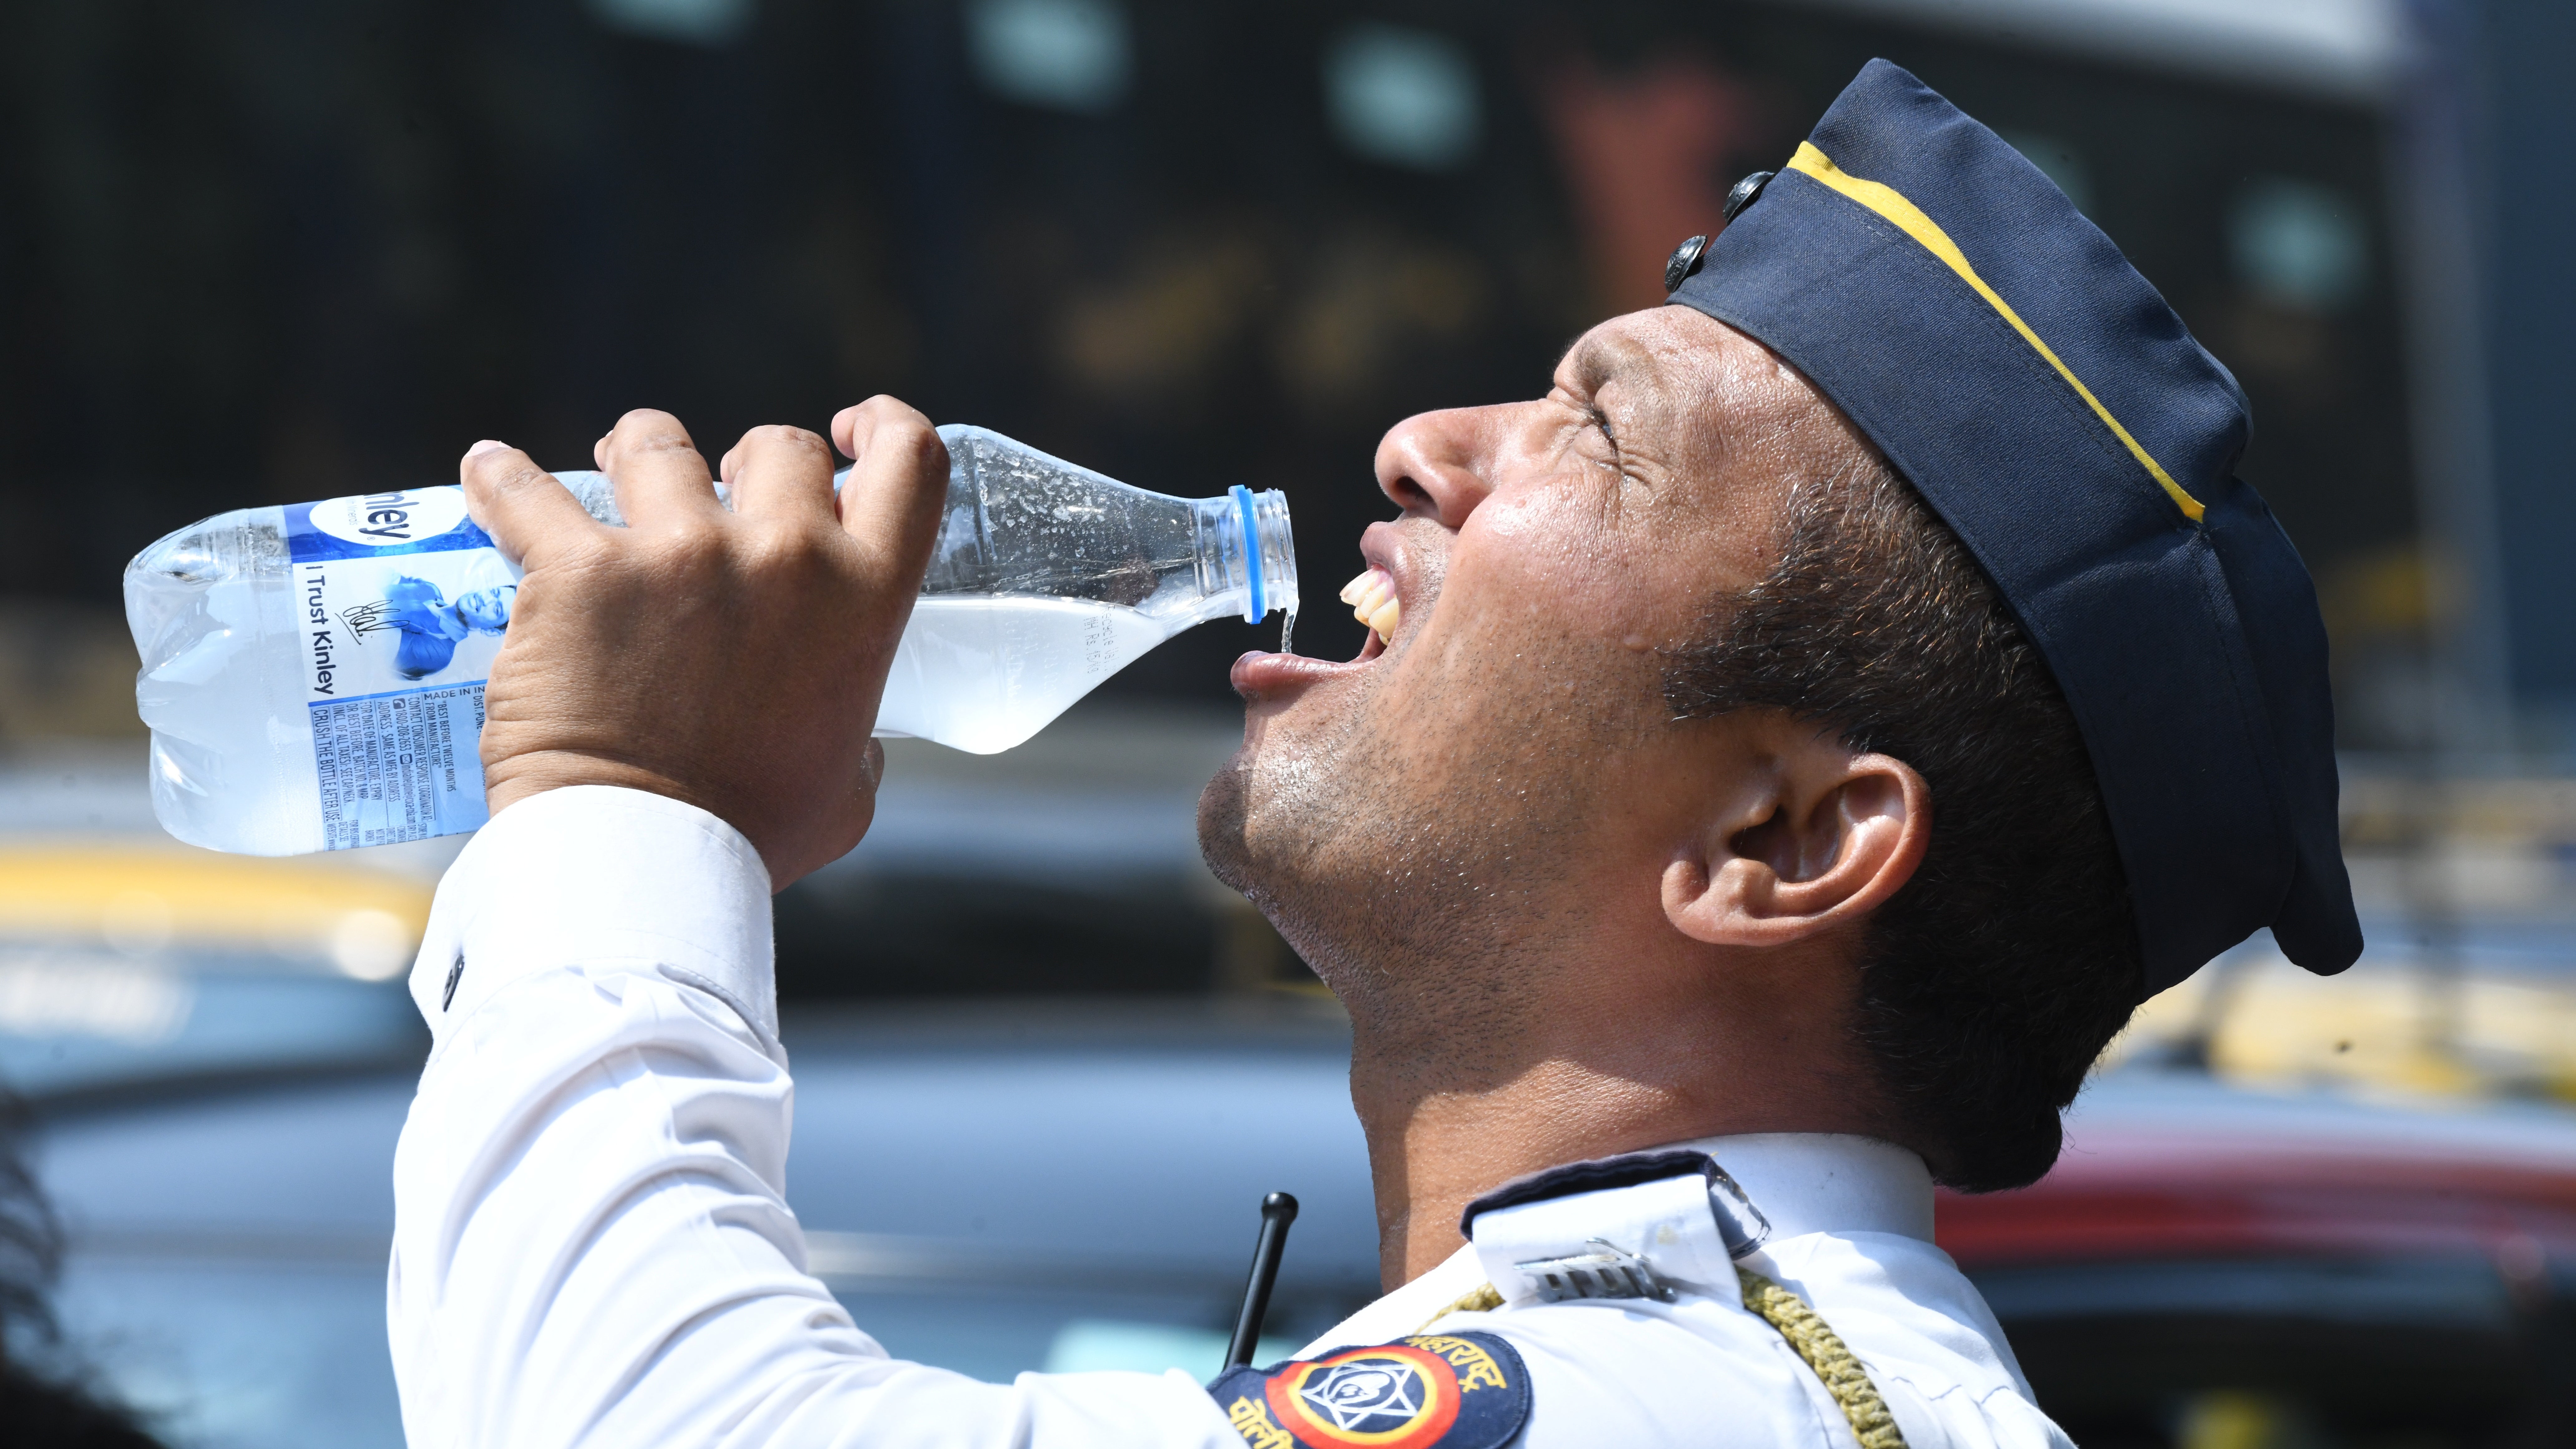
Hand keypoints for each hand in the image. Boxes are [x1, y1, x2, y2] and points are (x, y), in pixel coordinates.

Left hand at [459, 400, 947, 888]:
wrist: (643, 860)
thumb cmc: (748, 838)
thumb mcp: (847, 793)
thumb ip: (861, 745)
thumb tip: (857, 743)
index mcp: (863, 602)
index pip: (913, 461)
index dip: (884, 425)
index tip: (848, 431)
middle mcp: (784, 558)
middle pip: (780, 446)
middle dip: (745, 465)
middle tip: (709, 493)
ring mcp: (679, 555)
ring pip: (657, 444)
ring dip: (636, 455)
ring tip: (603, 477)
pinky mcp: (578, 570)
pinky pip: (522, 490)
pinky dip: (500, 477)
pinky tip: (488, 473)